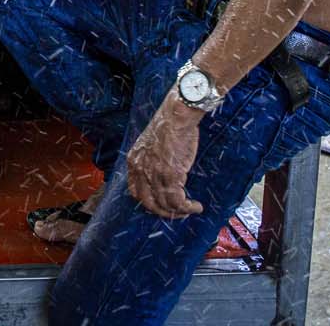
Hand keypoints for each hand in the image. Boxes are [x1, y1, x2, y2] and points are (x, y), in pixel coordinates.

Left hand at [126, 92, 204, 217]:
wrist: (177, 116)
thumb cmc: (168, 126)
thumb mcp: (150, 144)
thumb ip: (150, 161)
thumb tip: (159, 175)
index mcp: (134, 161)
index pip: (135, 191)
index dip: (148, 202)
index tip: (160, 205)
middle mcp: (141, 169)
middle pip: (148, 202)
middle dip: (163, 212)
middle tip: (176, 213)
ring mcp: (155, 173)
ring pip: (164, 204)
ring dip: (179, 212)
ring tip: (190, 210)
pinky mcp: (171, 174)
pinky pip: (177, 201)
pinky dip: (187, 207)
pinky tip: (195, 206)